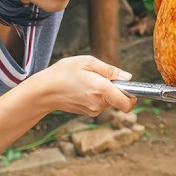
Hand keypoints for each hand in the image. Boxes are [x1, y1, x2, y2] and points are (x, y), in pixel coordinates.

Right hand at [23, 56, 137, 116]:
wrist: (43, 91)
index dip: (133, 95)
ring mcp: (93, 110)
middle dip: (117, 90)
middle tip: (102, 78)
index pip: (128, 102)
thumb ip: (110, 70)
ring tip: (89, 82)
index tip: (128, 86)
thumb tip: (128, 77)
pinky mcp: (88, 113)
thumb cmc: (63, 73)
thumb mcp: (87, 62)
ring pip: (110, 102)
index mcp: (102, 89)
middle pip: (120, 100)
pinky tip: (84, 89)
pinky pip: (100, 104)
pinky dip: (97, 97)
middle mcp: (99, 103)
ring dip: (106, 93)